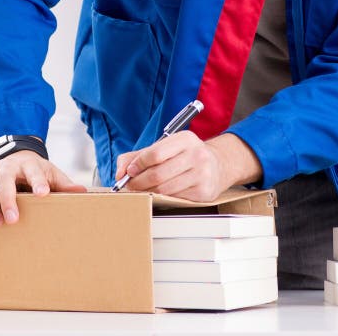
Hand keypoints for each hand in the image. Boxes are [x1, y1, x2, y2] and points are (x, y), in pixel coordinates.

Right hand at [0, 150, 86, 226]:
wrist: (19, 157)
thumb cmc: (37, 171)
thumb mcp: (52, 174)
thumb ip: (64, 184)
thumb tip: (82, 191)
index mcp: (30, 164)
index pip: (34, 170)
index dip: (38, 181)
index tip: (43, 194)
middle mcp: (9, 166)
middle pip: (5, 179)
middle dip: (8, 199)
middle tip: (13, 220)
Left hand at [115, 131, 261, 201]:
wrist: (217, 165)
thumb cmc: (185, 156)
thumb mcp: (165, 148)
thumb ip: (138, 156)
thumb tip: (120, 172)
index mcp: (185, 139)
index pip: (155, 154)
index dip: (137, 165)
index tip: (129, 172)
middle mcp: (197, 154)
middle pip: (158, 174)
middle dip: (138, 183)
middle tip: (130, 186)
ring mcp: (202, 173)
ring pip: (165, 189)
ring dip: (148, 192)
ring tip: (143, 190)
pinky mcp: (204, 191)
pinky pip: (175, 198)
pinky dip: (164, 198)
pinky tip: (162, 193)